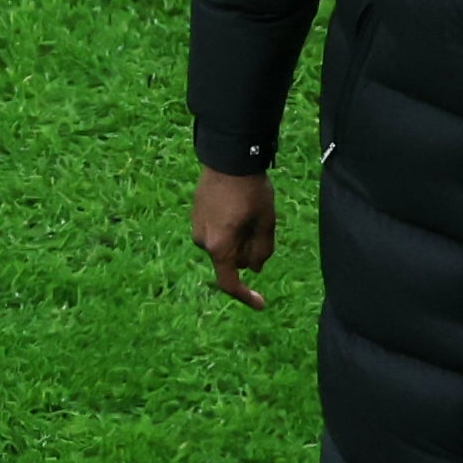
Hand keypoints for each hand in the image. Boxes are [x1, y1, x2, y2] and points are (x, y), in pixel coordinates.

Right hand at [191, 167, 276, 309]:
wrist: (228, 158)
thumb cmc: (250, 191)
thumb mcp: (266, 223)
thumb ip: (261, 250)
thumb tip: (254, 269)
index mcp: (219, 246)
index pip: (229, 282)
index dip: (245, 295)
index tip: (261, 304)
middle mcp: (202, 241)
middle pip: (232, 261)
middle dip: (249, 253)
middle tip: (263, 226)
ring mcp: (197, 227)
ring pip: (226, 246)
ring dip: (240, 239)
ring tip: (251, 212)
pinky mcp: (197, 216)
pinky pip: (218, 233)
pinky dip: (232, 229)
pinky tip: (240, 208)